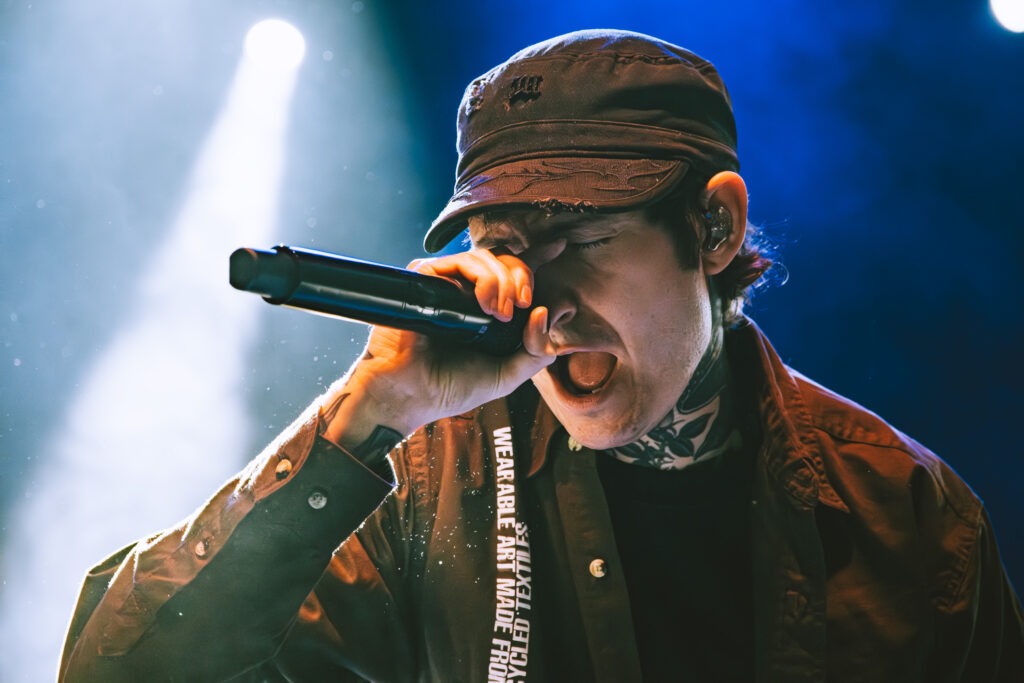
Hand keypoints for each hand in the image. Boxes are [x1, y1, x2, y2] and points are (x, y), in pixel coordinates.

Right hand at [323, 248, 556, 446]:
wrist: (412, 394)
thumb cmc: (452, 387)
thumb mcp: (507, 375)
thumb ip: (536, 351)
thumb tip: (544, 313)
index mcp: (487, 310)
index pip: (514, 275)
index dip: (537, 256)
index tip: (559, 246)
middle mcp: (467, 292)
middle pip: (503, 259)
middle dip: (522, 275)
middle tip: (523, 303)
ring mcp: (445, 284)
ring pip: (482, 257)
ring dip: (502, 280)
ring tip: (501, 312)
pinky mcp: (424, 280)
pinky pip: (455, 261)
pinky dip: (480, 277)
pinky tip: (485, 305)